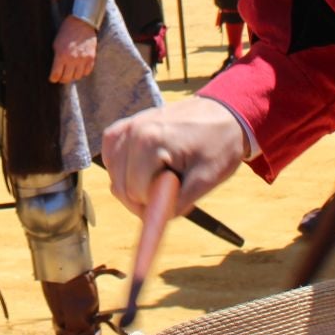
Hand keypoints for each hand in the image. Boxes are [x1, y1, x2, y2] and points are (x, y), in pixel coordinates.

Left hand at [50, 15, 97, 83]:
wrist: (82, 23)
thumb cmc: (66, 32)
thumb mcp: (56, 43)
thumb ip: (57, 57)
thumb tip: (56, 68)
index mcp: (61, 55)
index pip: (56, 75)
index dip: (53, 78)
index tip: (53, 78)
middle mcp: (72, 59)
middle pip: (67, 78)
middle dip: (62, 79)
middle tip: (61, 77)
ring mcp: (83, 59)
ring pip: (77, 77)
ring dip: (73, 76)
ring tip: (70, 72)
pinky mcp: (91, 58)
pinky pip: (87, 72)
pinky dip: (82, 72)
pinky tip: (79, 69)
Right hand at [102, 98, 247, 218]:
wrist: (223, 114)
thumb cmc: (218, 145)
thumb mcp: (206, 179)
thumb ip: (177, 202)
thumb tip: (153, 221)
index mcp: (150, 142)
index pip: (136, 193)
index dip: (156, 204)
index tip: (177, 199)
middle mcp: (133, 132)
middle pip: (121, 187)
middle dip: (144, 198)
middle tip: (171, 191)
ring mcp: (127, 127)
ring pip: (114, 176)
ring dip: (133, 185)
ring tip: (161, 177)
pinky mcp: (124, 126)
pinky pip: (111, 156)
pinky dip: (121, 169)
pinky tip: (140, 170)